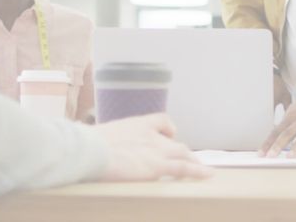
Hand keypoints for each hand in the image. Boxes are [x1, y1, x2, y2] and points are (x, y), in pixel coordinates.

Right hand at [94, 113, 212, 180]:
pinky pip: (183, 168)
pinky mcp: (157, 166)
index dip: (168, 129)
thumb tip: (93, 148)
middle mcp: (150, 134)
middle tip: (187, 160)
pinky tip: (208, 174)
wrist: (89, 150)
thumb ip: (105, 142)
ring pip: (183, 154)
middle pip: (174, 142)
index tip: (170, 135)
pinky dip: (198, 171)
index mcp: (136, 124)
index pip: (160, 121)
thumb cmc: (86, 145)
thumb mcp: (97, 137)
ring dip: (193, 162)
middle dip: (181, 152)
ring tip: (202, 169)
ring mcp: (156, 150)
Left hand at [260, 76, 295, 157]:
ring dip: (295, 147)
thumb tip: (279, 138)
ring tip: (289, 157)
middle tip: (270, 156)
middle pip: (287, 133)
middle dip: (278, 145)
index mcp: (290, 115)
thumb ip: (289, 123)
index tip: (261, 153)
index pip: (276, 131)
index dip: (268, 143)